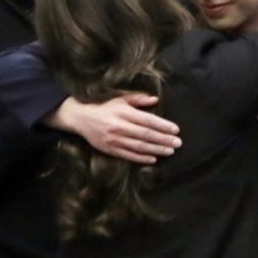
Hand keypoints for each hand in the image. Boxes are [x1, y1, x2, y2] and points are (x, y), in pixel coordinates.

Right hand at [51, 93, 181, 163]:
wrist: (80, 117)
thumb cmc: (103, 106)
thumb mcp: (119, 98)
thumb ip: (138, 99)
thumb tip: (155, 99)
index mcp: (123, 112)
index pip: (148, 120)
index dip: (163, 125)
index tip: (176, 129)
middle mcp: (120, 127)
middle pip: (146, 135)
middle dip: (164, 139)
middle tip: (178, 143)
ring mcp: (114, 140)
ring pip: (139, 146)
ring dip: (157, 149)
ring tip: (170, 151)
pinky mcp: (110, 149)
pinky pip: (129, 155)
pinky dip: (142, 158)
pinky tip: (153, 159)